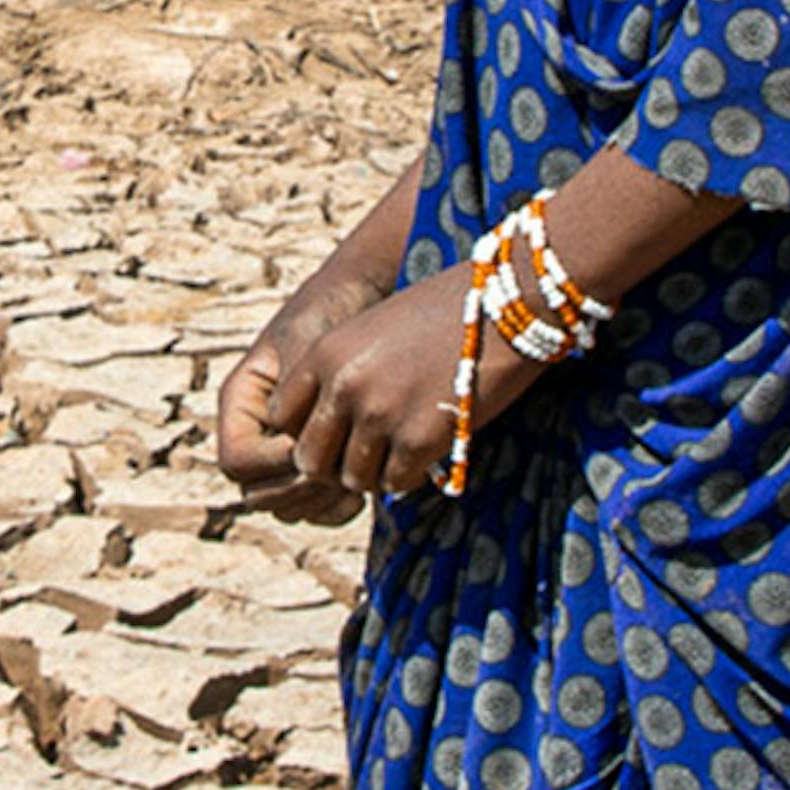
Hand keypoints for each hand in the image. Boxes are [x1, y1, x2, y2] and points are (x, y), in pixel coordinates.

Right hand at [217, 281, 381, 519]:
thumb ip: (299, 395)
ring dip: (318, 504)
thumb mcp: (308, 346)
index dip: (272, 463)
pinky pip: (312, 509)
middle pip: (255, 493)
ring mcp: (282, 456)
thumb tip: (295, 446)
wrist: (354, 309)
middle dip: (297, 489)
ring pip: (284, 507)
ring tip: (352, 482)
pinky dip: (334, 509)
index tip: (311, 444)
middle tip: (337, 472)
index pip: (236, 461)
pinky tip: (362, 492)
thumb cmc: (327, 318)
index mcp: (240, 404)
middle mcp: (255, 436)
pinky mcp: (313, 466)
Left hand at [269, 274, 490, 500]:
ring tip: (402, 453)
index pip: (282, 418)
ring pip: (353, 479)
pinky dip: (410, 477)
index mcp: (325, 353)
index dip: (306, 432)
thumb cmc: (444, 315)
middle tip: (368, 456)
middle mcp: (343, 386)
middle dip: (336, 465)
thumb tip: (326, 431)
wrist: (508, 306)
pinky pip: (396, 483)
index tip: (334, 432)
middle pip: (311, 460)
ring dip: (376, 474)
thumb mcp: (372, 331)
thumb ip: (340, 374)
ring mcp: (380, 414)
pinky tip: (428, 453)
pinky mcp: (418, 439)